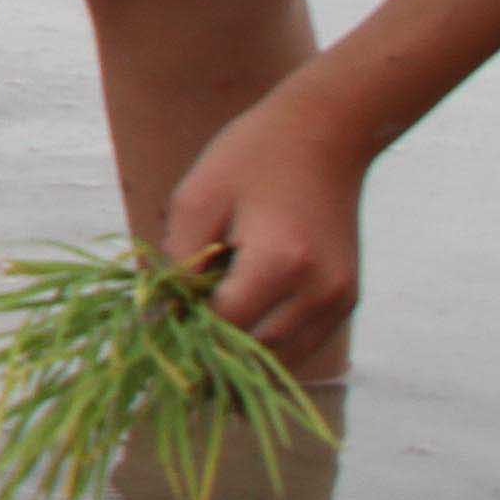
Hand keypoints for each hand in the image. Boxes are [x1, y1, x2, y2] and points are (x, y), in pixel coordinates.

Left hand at [163, 101, 365, 374]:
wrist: (327, 134)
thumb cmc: (251, 158)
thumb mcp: (196, 199)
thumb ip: (178, 260)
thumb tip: (160, 313)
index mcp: (280, 262)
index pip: (224, 324)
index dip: (185, 333)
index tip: (151, 333)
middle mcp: (320, 290)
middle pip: (258, 355)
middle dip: (213, 362)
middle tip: (169, 365)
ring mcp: (341, 299)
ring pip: (286, 361)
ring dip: (244, 366)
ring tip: (199, 365)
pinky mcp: (348, 299)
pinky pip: (304, 345)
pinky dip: (271, 351)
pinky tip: (235, 343)